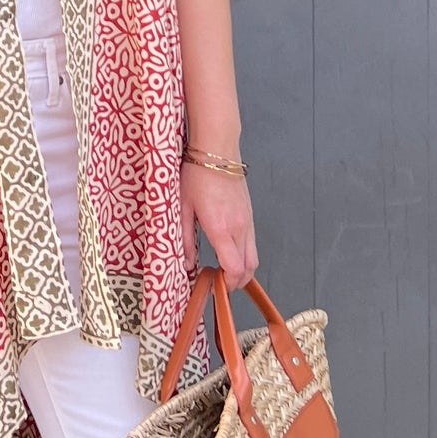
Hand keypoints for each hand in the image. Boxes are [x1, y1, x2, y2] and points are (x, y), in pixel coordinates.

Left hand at [180, 161, 257, 292]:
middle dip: (237, 282)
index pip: (234, 268)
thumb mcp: (182, 207)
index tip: (214, 287)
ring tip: (224, 272)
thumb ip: (185, 239)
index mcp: (221, 228)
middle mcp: (239, 228)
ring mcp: (247, 221)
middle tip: (220, 285)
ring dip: (243, 270)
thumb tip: (187, 263)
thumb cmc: (197, 175)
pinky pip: (252, 243)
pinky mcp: (250, 215)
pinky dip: (245, 255)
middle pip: (249, 268)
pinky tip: (229, 252)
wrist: (217, 150)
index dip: (227, 283)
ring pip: (254, 257)